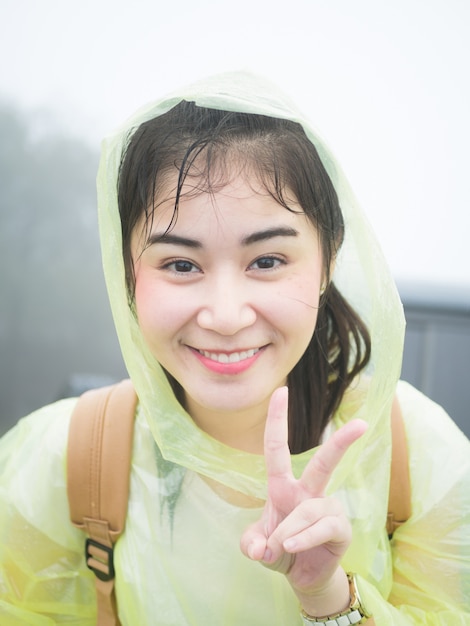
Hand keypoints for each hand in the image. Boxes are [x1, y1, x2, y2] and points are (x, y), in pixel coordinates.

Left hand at [240, 387, 366, 614]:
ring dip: (288, 531)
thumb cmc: (278, 550)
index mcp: (283, 487)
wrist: (302, 578)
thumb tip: (259, 548)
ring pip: (308, 510)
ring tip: (279, 547)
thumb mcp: (256, 546)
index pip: (277, 449)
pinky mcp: (340, 529)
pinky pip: (321, 528)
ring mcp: (327, 509)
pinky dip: (303, 539)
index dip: (276, 420)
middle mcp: (307, 492)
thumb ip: (250, 544)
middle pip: (324, 464)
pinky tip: (292, 548)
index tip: (281, 391)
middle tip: (361, 424)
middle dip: (342, 443)